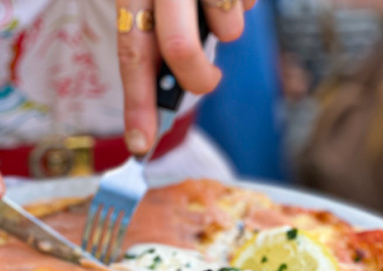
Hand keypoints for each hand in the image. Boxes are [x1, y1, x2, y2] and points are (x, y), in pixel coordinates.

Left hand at [117, 0, 256, 154]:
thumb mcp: (152, 1)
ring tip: (216, 8)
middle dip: (197, 78)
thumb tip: (153, 109)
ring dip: (226, 30)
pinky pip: (250, 5)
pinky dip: (244, 6)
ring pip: (228, 29)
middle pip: (181, 49)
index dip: (137, 103)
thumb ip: (153, 40)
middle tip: (204, 80)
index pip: (132, 53)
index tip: (140, 144)